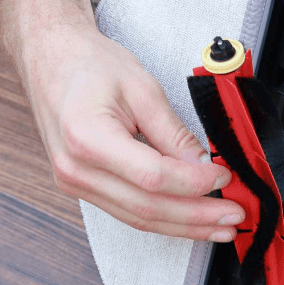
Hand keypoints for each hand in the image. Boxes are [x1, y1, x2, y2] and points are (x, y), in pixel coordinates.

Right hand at [20, 22, 244, 241]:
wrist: (50, 58)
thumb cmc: (87, 64)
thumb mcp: (141, 87)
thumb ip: (173, 131)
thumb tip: (203, 164)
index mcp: (88, 139)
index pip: (153, 177)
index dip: (194, 182)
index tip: (223, 177)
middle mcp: (76, 170)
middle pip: (147, 208)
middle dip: (197, 216)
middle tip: (233, 216)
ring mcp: (75, 183)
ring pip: (138, 219)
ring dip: (183, 226)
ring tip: (218, 226)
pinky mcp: (81, 187)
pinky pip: (127, 212)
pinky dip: (162, 217)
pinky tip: (188, 219)